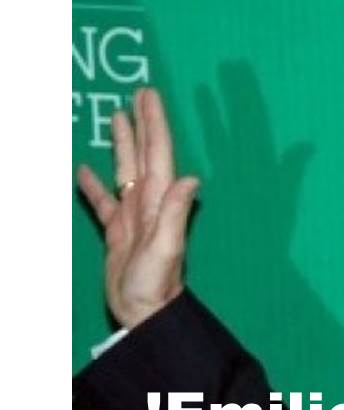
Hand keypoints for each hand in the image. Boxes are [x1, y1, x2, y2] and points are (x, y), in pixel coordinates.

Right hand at [77, 87, 199, 328]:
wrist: (144, 313)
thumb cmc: (156, 283)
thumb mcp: (166, 246)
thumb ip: (175, 212)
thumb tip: (192, 177)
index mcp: (159, 200)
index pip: (158, 152)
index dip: (154, 123)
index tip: (149, 96)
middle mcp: (148, 202)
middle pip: (144, 153)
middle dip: (142, 124)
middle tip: (138, 95)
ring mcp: (132, 215)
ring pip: (125, 171)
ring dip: (122, 145)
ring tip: (115, 118)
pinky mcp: (117, 232)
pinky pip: (104, 201)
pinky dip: (95, 184)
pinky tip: (85, 169)